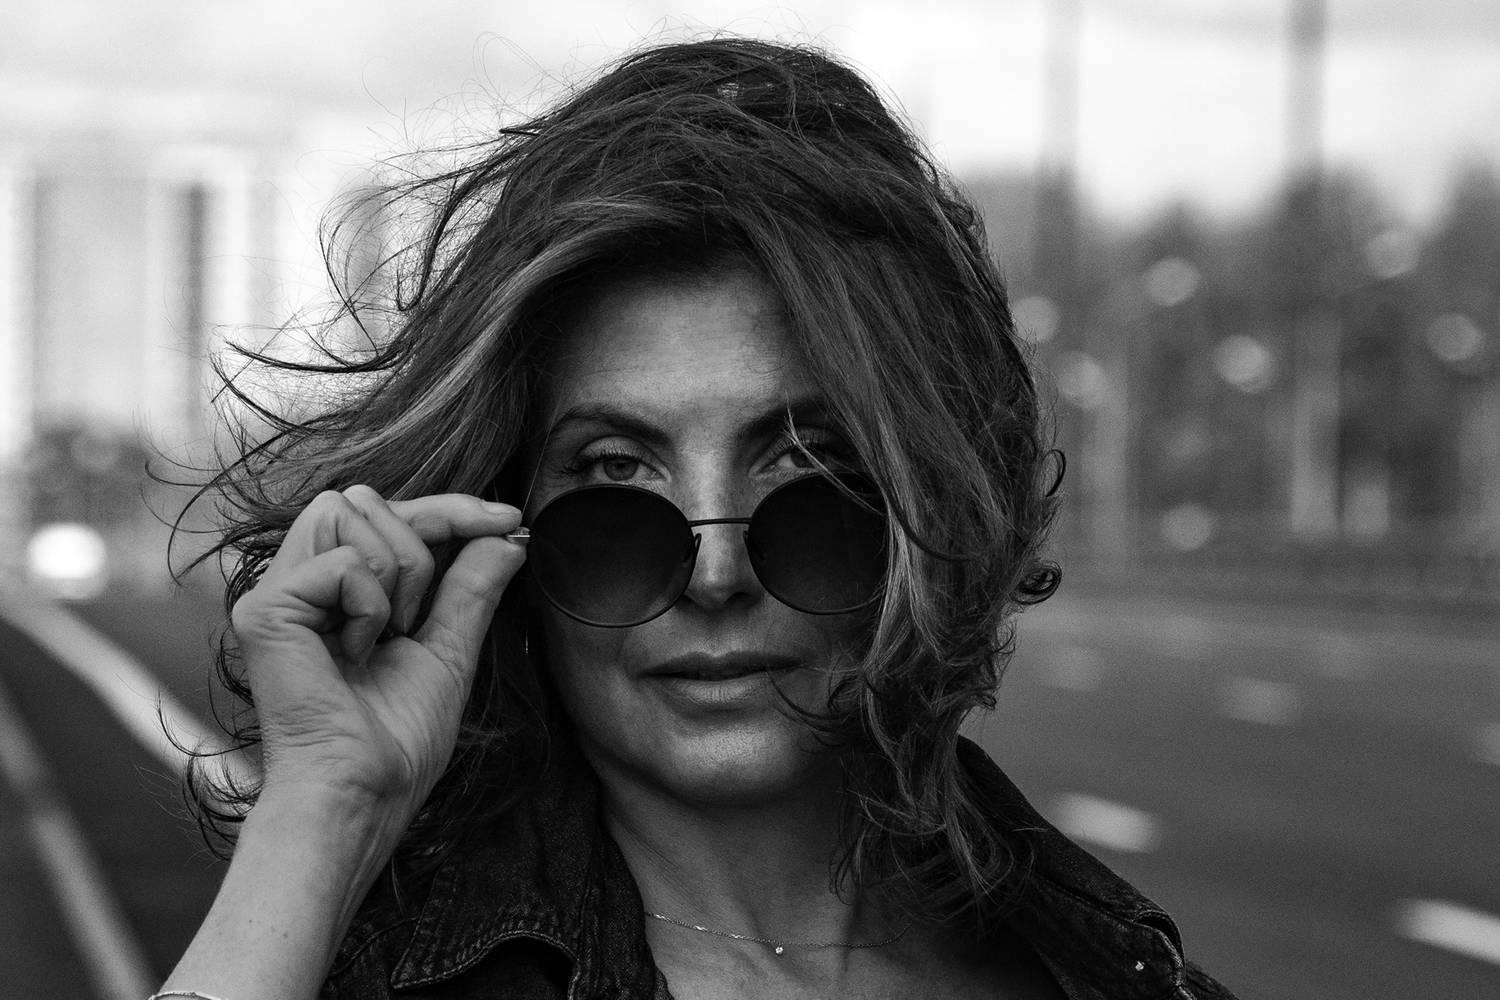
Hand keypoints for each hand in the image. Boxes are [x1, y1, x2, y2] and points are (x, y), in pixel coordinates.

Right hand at [230, 485, 525, 820]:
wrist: (363, 793)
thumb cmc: (396, 739)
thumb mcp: (450, 649)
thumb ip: (471, 587)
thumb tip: (507, 533)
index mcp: (336, 589)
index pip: (390, 512)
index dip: (452, 507)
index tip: (509, 520)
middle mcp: (299, 581)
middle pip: (366, 496)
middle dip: (422, 540)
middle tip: (417, 617)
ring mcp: (276, 592)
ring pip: (349, 509)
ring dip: (397, 570)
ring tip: (387, 635)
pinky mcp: (264, 610)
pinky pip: (343, 561)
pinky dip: (371, 605)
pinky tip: (358, 652)